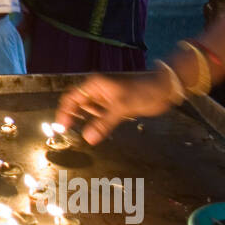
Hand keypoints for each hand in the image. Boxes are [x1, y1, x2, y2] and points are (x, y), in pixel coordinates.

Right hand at [53, 71, 177, 145]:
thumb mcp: (121, 108)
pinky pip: (100, 115)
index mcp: (95, 85)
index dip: (64, 112)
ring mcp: (106, 98)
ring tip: (77, 135)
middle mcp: (97, 90)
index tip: (60, 127)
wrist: (164, 88)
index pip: (72, 98)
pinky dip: (96, 123)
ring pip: (89, 111)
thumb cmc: (142, 91)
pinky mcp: (115, 105)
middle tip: (66, 134)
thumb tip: (87, 139)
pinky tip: (95, 133)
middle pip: (78, 104)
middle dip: (71, 117)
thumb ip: (103, 123)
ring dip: (84, 121)